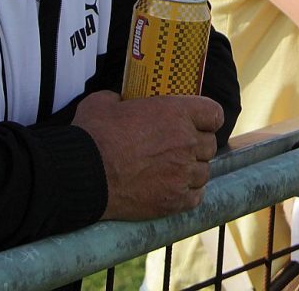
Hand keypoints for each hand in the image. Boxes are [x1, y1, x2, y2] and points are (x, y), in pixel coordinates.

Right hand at [74, 91, 223, 219]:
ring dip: (191, 170)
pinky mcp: (174, 200)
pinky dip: (188, 193)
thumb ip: (122, 98)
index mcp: (177, 113)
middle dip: (196, 145)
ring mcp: (183, 173)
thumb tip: (120, 101)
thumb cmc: (94, 135)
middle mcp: (187, 142)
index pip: (214, 114)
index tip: (198, 122)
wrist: (84, 174)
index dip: (207, 118)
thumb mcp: (105, 102)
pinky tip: (174, 189)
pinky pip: (196, 196)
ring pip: (204, 171)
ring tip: (173, 170)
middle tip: (178, 147)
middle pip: (210, 144)